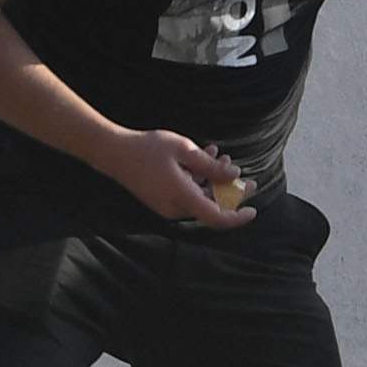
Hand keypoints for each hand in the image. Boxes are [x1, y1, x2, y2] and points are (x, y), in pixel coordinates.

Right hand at [102, 125, 250, 226]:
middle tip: (243, 174)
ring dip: (213, 179)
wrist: (114, 152)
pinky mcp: (162, 199)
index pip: (216, 217)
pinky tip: (204, 156)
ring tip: (221, 156)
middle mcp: (176, 207)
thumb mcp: (184, 150)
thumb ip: (211, 165)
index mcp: (182, 197)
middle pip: (211, 205)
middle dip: (228, 190)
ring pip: (200, 197)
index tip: (252, 210)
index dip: (237, 217)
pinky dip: (198, 179)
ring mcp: (167, 205)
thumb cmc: (148, 148)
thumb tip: (235, 176)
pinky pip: (187, 194)